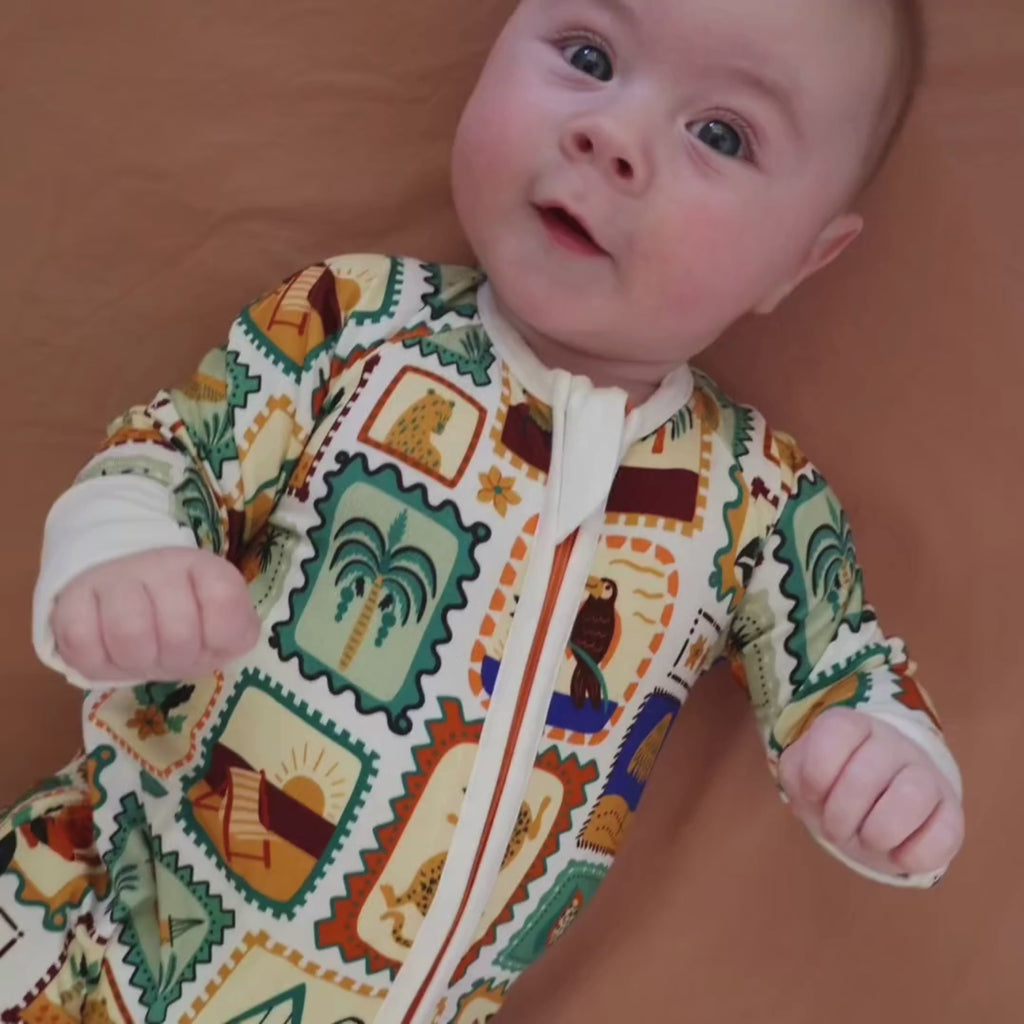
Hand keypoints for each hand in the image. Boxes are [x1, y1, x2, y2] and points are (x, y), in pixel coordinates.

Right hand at [51, 548, 260, 683]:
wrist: (124, 591)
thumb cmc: (183, 618)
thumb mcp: (223, 625)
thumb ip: (236, 629)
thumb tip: (231, 637)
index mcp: (206, 569)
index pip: (224, 600)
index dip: (219, 636)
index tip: (210, 638)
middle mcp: (161, 564)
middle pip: (177, 633)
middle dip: (178, 658)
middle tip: (171, 652)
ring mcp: (114, 578)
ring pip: (130, 634)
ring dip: (139, 661)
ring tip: (142, 654)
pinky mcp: (70, 601)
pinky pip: (82, 643)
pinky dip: (100, 662)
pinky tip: (111, 653)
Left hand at [779, 707, 963, 876]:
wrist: (874, 808)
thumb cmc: (832, 787)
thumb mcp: (802, 775)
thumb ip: (797, 772)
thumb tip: (813, 790)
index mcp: (852, 727)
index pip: (836, 731)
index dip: (816, 771)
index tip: (811, 792)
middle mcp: (892, 743)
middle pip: (867, 772)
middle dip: (840, 814)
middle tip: (835, 828)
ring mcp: (926, 775)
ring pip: (912, 795)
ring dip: (877, 832)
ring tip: (866, 839)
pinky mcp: (951, 813)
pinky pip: (944, 834)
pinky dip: (914, 855)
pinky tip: (896, 855)